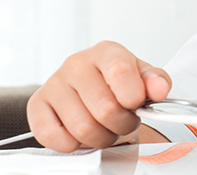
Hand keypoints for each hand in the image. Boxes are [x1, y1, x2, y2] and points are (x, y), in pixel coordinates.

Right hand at [26, 41, 170, 151]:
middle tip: (125, 121)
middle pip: (104, 108)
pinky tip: (82, 133)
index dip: (133, 95)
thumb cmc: (119, 82)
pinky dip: (74, 144)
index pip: (120, 70)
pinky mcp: (37, 105)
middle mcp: (76, 64)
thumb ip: (156, 81)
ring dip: (101, 137)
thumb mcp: (144, 77)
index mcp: (106, 52)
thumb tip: (159, 89)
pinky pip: (53, 137)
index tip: (136, 104)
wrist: (92, 86)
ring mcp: (54, 84)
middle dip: (122, 124)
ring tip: (106, 128)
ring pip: (82, 128)